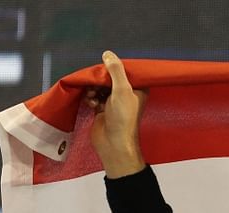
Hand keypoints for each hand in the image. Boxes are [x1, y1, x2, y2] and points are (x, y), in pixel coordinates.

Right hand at [85, 51, 147, 177]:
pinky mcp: (103, 109)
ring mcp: (114, 102)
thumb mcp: (121, 90)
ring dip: (93, 89)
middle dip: (100, 79)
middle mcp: (127, 94)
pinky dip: (91, 98)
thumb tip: (107, 53)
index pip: (125, 71)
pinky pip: (94, 97)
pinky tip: (91, 104)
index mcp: (138, 89)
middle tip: (96, 84)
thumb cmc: (122, 117)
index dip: (114, 68)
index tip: (105, 69)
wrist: (113, 143)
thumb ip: (115, 70)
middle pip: (110, 78)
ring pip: (100, 87)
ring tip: (93, 96)